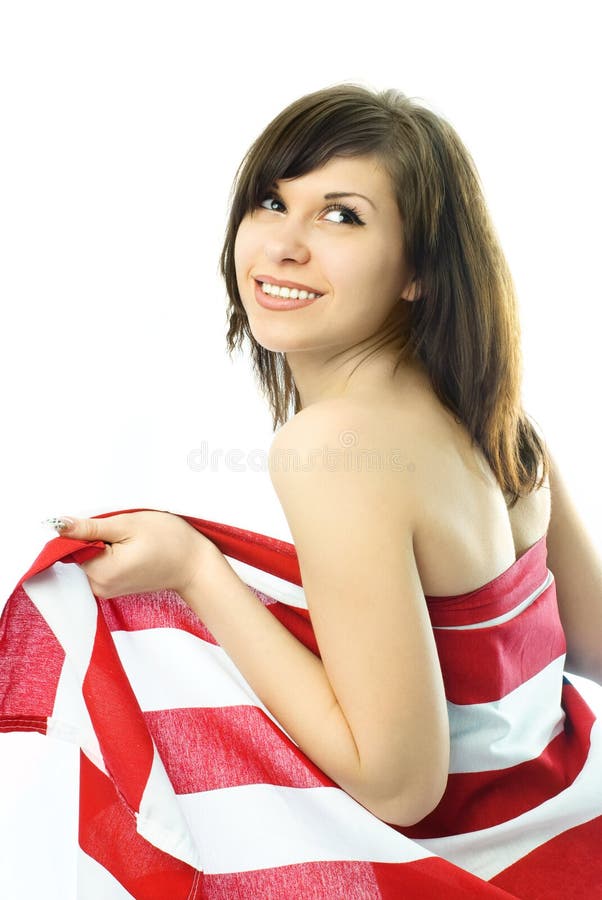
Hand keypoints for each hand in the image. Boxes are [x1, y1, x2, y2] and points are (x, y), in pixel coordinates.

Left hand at [53, 511, 215, 598]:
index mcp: (101, 573)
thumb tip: (58, 525)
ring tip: (133, 541)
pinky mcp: (113, 587)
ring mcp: (106, 590)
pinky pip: (100, 564)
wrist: (195, 565)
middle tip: (127, 531)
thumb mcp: (128, 525)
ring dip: (104, 544)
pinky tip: (132, 549)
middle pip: (79, 552)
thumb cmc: (169, 541)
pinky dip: (110, 553)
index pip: (73, 545)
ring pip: (90, 557)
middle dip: (96, 536)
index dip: (89, 529)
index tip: (113, 525)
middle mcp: (99, 587)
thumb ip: (90, 528)